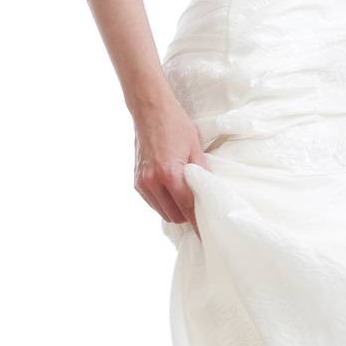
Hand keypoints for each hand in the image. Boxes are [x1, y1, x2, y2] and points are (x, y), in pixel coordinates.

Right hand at [132, 90, 210, 239]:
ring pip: (162, 211)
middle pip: (175, 215)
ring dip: (175, 210)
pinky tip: (172, 192)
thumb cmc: (175, 124)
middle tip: (201, 209)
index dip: (198, 224)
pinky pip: (153, 202)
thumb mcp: (195, 147)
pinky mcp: (136, 181)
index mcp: (170, 174)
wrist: (150, 108)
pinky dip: (164, 202)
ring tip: (186, 198)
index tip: (207, 237)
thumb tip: (209, 194)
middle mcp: (152, 182)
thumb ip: (202, 174)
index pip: (188, 208)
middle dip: (188, 216)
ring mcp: (142, 182)